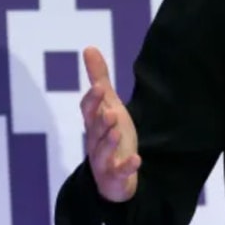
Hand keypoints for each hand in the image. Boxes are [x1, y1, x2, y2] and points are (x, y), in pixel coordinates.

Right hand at [79, 46, 140, 202]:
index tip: (99, 87)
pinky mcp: (115, 176)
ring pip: (102, 151)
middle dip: (101, 121)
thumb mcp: (107, 105)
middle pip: (94, 130)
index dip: (93, 100)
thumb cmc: (109, 134)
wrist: (112, 176)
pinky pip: (119, 173)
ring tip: (117, 130)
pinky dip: (127, 167)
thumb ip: (99, 79)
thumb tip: (89, 48)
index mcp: (94, 123)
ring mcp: (104, 161)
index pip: (88, 111)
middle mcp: (95, 141)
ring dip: (109, 141)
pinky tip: (137, 160)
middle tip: (110, 110)